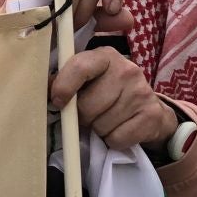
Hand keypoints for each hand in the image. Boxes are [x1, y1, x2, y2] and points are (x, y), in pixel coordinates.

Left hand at [50, 49, 178, 150]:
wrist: (149, 111)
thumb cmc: (108, 94)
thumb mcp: (89, 80)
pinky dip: (113, 140)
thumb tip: (45, 88)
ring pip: (101, 125)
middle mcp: (126, 69)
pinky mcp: (151, 115)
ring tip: (107, 120)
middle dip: (83, 117)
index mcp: (105, 56)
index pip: (80, 67)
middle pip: (87, 105)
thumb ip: (67, 79)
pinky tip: (120, 129)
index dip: (64, 87)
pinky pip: (117, 138)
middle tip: (90, 114)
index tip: (58, 102)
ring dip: (98, 129)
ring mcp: (141, 91)